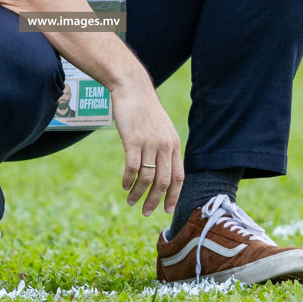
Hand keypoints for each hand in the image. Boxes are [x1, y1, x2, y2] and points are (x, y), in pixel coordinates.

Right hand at [112, 79, 183, 216]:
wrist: (133, 89)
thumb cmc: (145, 109)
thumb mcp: (162, 128)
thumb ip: (164, 147)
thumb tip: (162, 169)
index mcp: (174, 144)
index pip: (178, 177)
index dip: (173, 196)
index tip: (167, 210)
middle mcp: (165, 145)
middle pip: (164, 181)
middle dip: (155, 201)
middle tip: (146, 212)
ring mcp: (150, 143)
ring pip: (147, 178)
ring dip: (139, 194)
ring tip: (131, 202)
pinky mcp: (133, 140)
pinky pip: (132, 167)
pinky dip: (128, 180)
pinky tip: (124, 186)